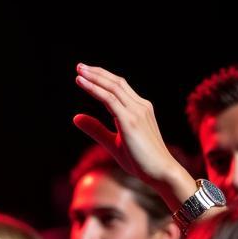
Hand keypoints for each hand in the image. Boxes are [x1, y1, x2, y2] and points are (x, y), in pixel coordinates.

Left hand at [73, 63, 191, 203]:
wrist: (161, 172)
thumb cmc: (140, 161)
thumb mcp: (112, 142)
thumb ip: (95, 129)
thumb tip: (76, 117)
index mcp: (139, 109)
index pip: (119, 87)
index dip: (102, 78)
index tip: (86, 72)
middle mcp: (140, 106)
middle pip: (116, 82)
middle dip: (97, 73)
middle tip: (79, 66)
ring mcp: (137, 112)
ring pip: (113, 87)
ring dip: (94, 78)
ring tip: (79, 71)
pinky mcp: (130, 121)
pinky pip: (109, 100)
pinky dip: (94, 89)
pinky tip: (82, 83)